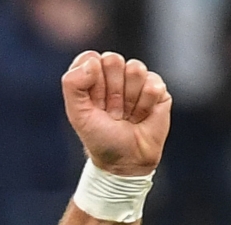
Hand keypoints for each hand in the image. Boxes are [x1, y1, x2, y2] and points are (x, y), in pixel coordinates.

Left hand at [62, 51, 171, 175]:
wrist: (126, 160)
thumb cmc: (100, 137)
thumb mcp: (77, 114)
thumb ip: (73, 84)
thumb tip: (94, 61)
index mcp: (91, 78)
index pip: (90, 57)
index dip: (91, 80)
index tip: (92, 102)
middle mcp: (114, 75)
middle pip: (113, 59)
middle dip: (110, 89)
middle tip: (110, 110)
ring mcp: (137, 81)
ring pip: (135, 68)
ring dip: (128, 99)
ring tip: (126, 114)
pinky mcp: (157, 89)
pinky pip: (153, 83)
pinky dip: (145, 105)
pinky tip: (141, 116)